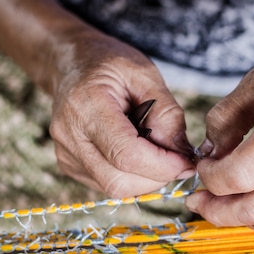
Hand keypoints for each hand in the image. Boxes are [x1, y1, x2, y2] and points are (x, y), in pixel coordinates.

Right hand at [48, 30, 194, 197]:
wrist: (71, 64)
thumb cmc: (109, 64)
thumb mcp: (145, 74)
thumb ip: (167, 114)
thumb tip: (182, 155)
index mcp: (86, 106)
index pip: (126, 155)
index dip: (162, 165)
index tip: (187, 161)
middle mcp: (69, 136)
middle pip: (119, 181)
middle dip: (157, 176)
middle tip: (176, 158)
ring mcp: (65, 155)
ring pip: (115, 189)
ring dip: (146, 179)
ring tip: (155, 151)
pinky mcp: (69, 166)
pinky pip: (107, 185)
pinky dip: (131, 176)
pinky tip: (136, 153)